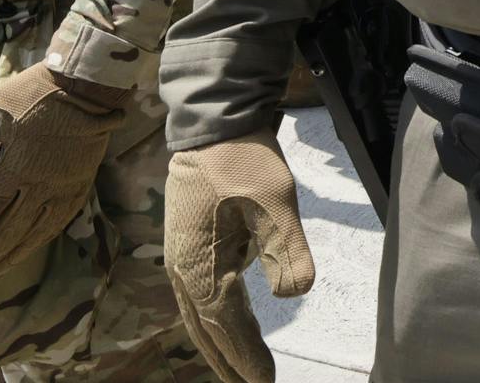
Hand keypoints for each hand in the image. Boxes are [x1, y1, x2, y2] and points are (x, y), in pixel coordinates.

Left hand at [0, 62, 125, 286]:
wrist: (92, 87)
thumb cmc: (35, 93)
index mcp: (15, 166)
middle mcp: (39, 187)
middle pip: (2, 235)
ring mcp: (62, 191)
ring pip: (29, 237)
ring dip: (2, 261)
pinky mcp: (78, 191)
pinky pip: (53, 227)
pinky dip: (31, 246)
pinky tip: (17, 255)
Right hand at [163, 134, 315, 382]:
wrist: (214, 123)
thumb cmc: (244, 159)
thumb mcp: (276, 198)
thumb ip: (286, 247)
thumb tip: (296, 294)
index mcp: (200, 263)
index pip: (225, 323)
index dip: (246, 356)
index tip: (265, 382)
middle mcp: (184, 269)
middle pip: (205, 330)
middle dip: (230, 362)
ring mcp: (183, 259)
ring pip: (199, 316)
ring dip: (219, 345)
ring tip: (241, 372)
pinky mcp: (190, 248)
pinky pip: (200, 298)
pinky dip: (214, 321)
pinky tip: (229, 327)